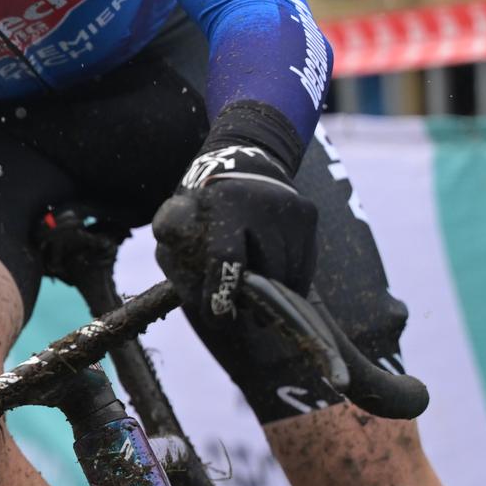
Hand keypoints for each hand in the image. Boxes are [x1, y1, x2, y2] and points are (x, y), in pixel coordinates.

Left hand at [153, 145, 316, 319]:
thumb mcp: (176, 230)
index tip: (217, 316)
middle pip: (264, 272)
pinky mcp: (309, 214)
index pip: (226, 258)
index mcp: (222, 204)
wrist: (239, 168)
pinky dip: (288, 283)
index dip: (221, 293)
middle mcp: (262, 202)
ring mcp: (291, 207)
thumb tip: (208, 307)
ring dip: (270, 292)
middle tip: (237, 304)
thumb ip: (181, 267)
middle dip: (249, 296)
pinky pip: (304, 268)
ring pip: (287, 274)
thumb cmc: (200, 212)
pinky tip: (271, 279)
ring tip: (252, 288)